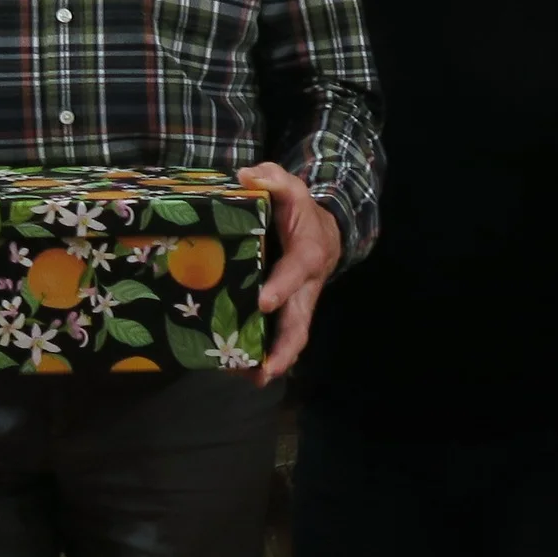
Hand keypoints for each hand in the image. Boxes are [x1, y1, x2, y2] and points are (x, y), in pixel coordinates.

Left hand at [238, 162, 342, 381]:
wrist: (321, 233)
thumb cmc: (300, 212)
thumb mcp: (290, 187)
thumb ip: (273, 179)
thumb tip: (247, 177)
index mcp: (307, 254)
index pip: (298, 271)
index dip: (283, 287)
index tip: (264, 302)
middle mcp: (304, 287)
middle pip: (301, 322)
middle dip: (286, 348)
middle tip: (267, 370)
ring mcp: (295, 304)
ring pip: (289, 337)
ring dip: (271, 361)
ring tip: (247, 379)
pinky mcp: (283, 313)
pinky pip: (274, 336)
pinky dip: (259, 356)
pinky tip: (235, 370)